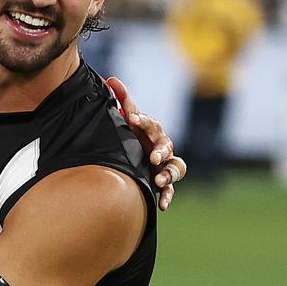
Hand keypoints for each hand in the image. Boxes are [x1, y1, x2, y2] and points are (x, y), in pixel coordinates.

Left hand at [106, 76, 185, 211]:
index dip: (143, 121)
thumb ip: (123, 101)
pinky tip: (162, 205)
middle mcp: (163, 148)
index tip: (132, 119)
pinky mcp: (163, 183)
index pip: (152, 124)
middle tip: (153, 157)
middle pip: (168, 147)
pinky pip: (170, 190)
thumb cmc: (133, 137)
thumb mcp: (129, 121)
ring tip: (159, 180)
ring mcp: (165, 166)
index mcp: (154, 132)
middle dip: (161, 151)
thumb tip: (112, 80)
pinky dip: (167, 197)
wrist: (134, 159)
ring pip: (175, 169)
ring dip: (168, 175)